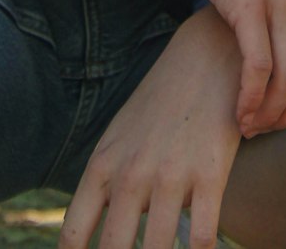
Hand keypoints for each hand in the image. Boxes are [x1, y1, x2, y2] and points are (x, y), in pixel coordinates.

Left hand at [60, 5, 242, 248]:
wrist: (208, 54)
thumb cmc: (163, 102)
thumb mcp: (123, 137)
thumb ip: (107, 184)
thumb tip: (91, 237)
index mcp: (103, 165)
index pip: (74, 235)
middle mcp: (130, 174)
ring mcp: (170, 175)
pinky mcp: (210, 174)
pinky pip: (201, 237)